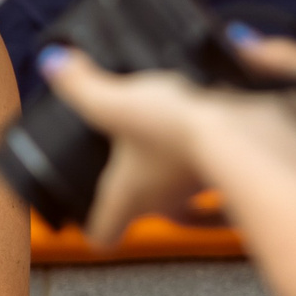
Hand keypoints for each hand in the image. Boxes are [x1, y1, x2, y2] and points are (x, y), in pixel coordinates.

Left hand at [40, 49, 232, 248]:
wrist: (243, 129)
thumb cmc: (171, 128)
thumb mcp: (114, 103)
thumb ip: (80, 85)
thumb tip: (53, 63)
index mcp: (130, 195)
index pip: (106, 232)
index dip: (97, 227)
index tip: (91, 221)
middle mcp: (168, 198)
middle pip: (157, 216)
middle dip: (150, 203)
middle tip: (140, 184)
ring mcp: (202, 185)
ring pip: (196, 196)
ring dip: (190, 181)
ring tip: (183, 152)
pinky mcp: (236, 163)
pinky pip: (230, 174)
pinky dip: (226, 161)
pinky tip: (226, 133)